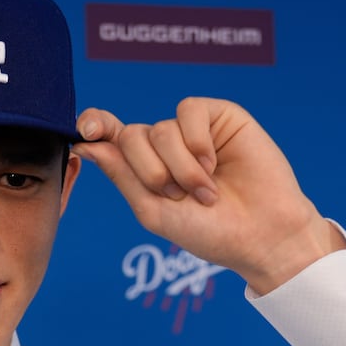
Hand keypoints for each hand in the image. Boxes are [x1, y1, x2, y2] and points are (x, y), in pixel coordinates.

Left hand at [72, 98, 344, 294]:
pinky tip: (212, 163)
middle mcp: (165, 146)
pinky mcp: (219, 116)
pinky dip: (196, 142)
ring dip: (179, 166)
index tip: (86, 131)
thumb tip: (85, 144)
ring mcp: (192, 130)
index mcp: (145, 168)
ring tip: (205, 192)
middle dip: (149, 171)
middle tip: (177, 196)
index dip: (94, 125)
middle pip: (130, 135)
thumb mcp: (153, 211)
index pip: (110, 137)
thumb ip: (121, 175)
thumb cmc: (209, 232)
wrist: (260, 235)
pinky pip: (189, 110)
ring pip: (160, 128)